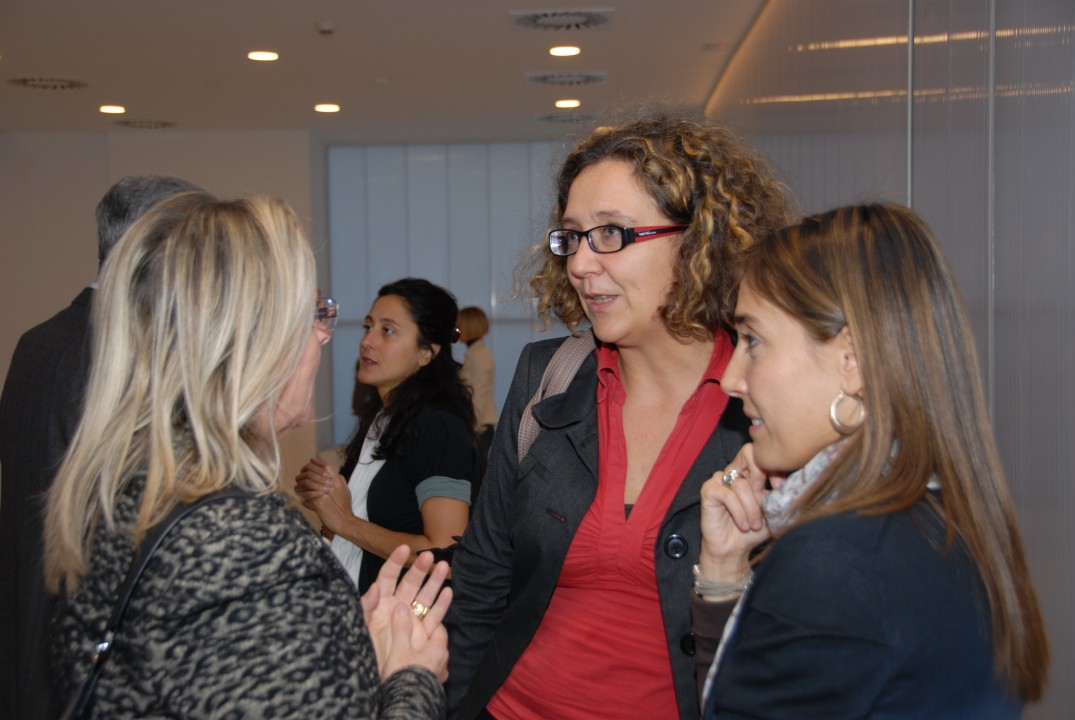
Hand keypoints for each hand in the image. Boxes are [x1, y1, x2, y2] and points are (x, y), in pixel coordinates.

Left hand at [294, 458, 350, 530]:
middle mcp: (330, 483)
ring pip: (305, 481)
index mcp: (337, 479)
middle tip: (301, 475)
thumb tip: (332, 473)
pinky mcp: (317, 501)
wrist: (344, 520)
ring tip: (299, 487)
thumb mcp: (345, 489)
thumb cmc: (345, 506)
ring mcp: (323, 491)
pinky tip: (302, 499)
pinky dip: (303, 496)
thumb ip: (339, 480)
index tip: (311, 461)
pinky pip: (305, 495)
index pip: (325, 465)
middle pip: (313, 470)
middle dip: (305, 472)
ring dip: (301, 484)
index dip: (316, 462)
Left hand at [360, 545, 451, 681]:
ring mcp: (411, 619)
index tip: (405, 549)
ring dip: (435, 581)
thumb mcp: (360, 628)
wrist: (379, 680)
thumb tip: (375, 587)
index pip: (388, 576)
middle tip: (430, 556)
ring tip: (445, 567)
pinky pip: (434, 616)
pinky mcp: (422, 633)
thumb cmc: (366, 652)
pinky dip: (442, 604)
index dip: (396, 562)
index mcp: (380, 602)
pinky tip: (449, 592)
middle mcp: (397, 607)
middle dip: (420, 568)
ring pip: (425, 595)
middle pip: (410, 582)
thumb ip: (365, 607)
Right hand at [698, 444, 771, 581]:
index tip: (780, 486)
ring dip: (751, 508)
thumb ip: (777, 495)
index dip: (773, 467)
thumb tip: (786, 483)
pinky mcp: (709, 491)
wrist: (733, 549)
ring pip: (741, 483)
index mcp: (749, 472)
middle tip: (765, 501)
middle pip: (747, 454)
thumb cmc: (752, 530)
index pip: (760, 454)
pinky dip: (739, 512)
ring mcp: (720, 480)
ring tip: (754, 525)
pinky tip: (743, 525)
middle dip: (761, 475)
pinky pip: (727, 495)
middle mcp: (734, 472)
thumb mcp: (771, 511)